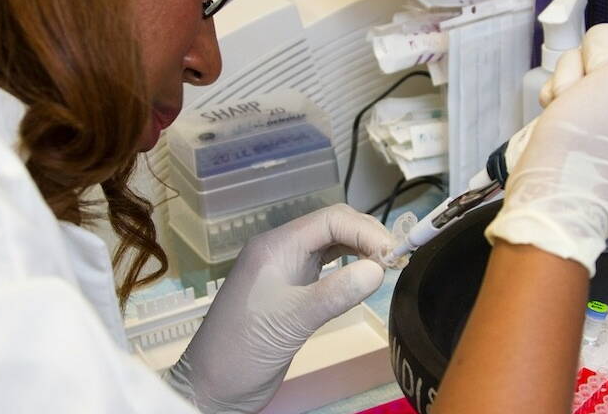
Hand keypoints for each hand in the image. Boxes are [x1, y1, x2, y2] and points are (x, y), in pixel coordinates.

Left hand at [166, 204, 393, 412]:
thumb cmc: (243, 350)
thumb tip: (379, 269)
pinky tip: (363, 278)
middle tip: (397, 260)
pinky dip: (348, 268)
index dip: (367, 230)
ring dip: (359, 250)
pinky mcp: (290, 290)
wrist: (211, 386)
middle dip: (366, 236)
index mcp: (276, 246)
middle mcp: (281, 251)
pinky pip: (325, 267)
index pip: (331, 220)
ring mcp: (285, 270)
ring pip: (330, 245)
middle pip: (332, 226)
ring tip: (387, 266)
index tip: (395, 253)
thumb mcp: (291, 322)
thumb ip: (335, 293)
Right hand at [476, 3, 607, 184]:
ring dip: (580, 70)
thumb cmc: (604, 135)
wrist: (558, 189)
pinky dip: (568, 90)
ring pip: (605, 62)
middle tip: (600, 72)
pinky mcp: (602, 130)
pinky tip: (563, 106)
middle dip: (605, 49)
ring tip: (574, 94)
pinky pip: (585, 89)